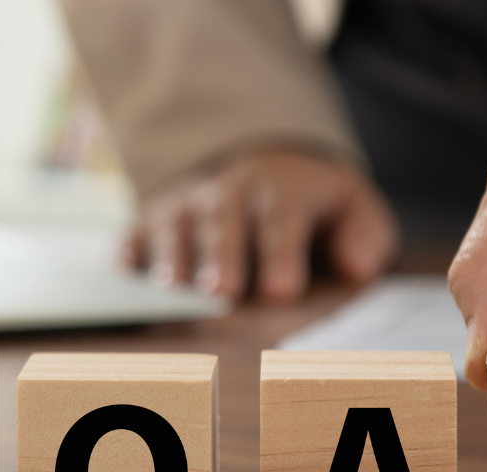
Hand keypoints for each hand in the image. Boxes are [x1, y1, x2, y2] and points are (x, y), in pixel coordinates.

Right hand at [123, 150, 397, 303]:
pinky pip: (134, 233)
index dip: (281, 253)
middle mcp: (227, 191)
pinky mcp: (151, 221)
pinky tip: (122, 272)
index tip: (282, 290)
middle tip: (221, 293)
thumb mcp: (353, 207)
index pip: (282, 217)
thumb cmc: (309, 204)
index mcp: (281, 188)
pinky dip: (127, 251)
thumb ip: (364, 235)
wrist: (260, 162)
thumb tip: (356, 266)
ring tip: (171, 289)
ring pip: (175, 225)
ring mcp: (184, 204)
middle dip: (221, 256)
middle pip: (223, 221)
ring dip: (172, 256)